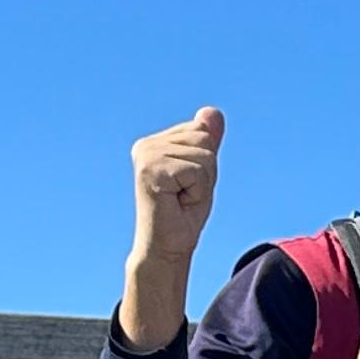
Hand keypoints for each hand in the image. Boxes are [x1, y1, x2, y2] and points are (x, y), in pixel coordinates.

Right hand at [121, 107, 224, 347]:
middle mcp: (146, 145)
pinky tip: (178, 203)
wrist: (167, 247)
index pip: (202, 132)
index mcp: (155, 142)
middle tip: (185, 195)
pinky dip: (197, 192)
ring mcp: (146, 156)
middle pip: (204, 141)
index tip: (188, 186)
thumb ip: (206, 142)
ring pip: (204, 157)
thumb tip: (212, 111)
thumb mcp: (202, 172)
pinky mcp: (152, 169)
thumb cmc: (183, 213)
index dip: (207, 165)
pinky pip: (198, 172)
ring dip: (202, 185)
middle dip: (206, 173)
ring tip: (181, 200)